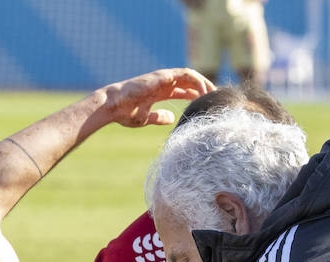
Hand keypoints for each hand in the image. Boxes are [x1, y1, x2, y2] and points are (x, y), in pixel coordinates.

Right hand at [94, 69, 215, 128]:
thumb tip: (171, 118)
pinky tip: (204, 92)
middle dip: (204, 88)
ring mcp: (163, 77)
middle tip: (215, 98)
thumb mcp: (146, 118)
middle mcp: (163, 82)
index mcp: (160, 91)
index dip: (196, 95)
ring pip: (190, 75)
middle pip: (190, 81)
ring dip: (204, 83)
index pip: (183, 90)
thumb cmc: (125, 113)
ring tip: (213, 94)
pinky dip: (197, 81)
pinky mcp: (163, 76)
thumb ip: (158, 117)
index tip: (207, 104)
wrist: (114, 106)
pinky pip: (186, 75)